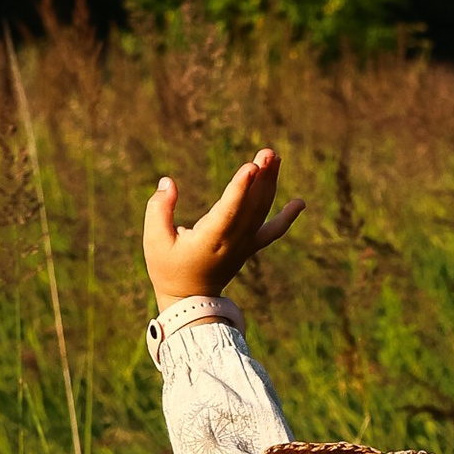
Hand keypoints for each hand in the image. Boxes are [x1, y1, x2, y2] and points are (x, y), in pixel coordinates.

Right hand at [145, 148, 307, 308]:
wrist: (190, 301)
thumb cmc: (168, 268)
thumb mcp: (154, 240)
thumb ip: (159, 210)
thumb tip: (168, 183)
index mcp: (210, 240)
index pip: (229, 211)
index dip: (240, 189)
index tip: (251, 167)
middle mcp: (232, 241)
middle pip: (251, 206)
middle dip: (261, 177)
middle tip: (267, 152)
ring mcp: (244, 245)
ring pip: (262, 211)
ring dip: (270, 184)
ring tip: (274, 157)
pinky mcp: (248, 247)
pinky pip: (272, 231)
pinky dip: (287, 217)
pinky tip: (300, 202)